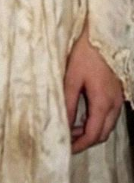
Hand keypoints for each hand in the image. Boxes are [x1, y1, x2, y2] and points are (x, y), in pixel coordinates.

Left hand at [64, 25, 123, 152]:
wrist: (102, 34)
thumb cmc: (85, 53)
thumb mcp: (72, 78)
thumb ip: (69, 103)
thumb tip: (64, 124)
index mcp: (103, 102)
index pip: (93, 134)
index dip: (80, 144)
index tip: (67, 147)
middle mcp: (114, 104)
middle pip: (103, 134)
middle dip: (86, 140)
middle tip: (68, 139)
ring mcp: (118, 99)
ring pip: (107, 125)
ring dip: (92, 131)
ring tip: (72, 127)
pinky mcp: (117, 92)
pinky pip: (110, 115)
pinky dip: (97, 120)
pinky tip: (84, 114)